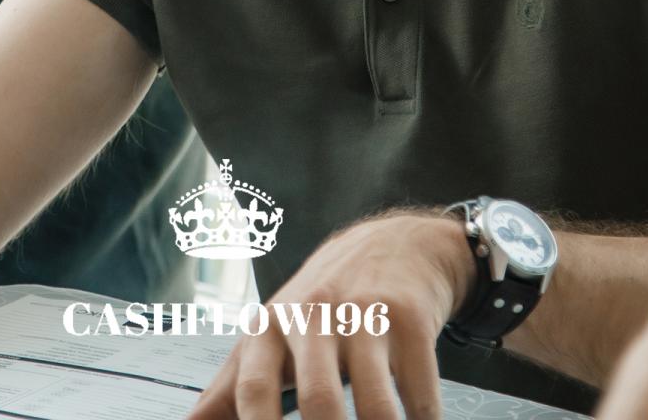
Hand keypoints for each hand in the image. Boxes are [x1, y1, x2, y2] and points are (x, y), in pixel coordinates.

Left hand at [191, 212, 474, 419]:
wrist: (393, 244)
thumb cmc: (318, 307)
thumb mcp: (268, 337)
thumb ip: (227, 392)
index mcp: (269, 328)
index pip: (251, 392)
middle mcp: (313, 316)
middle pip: (319, 400)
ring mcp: (365, 314)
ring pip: (375, 405)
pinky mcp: (410, 317)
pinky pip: (419, 394)